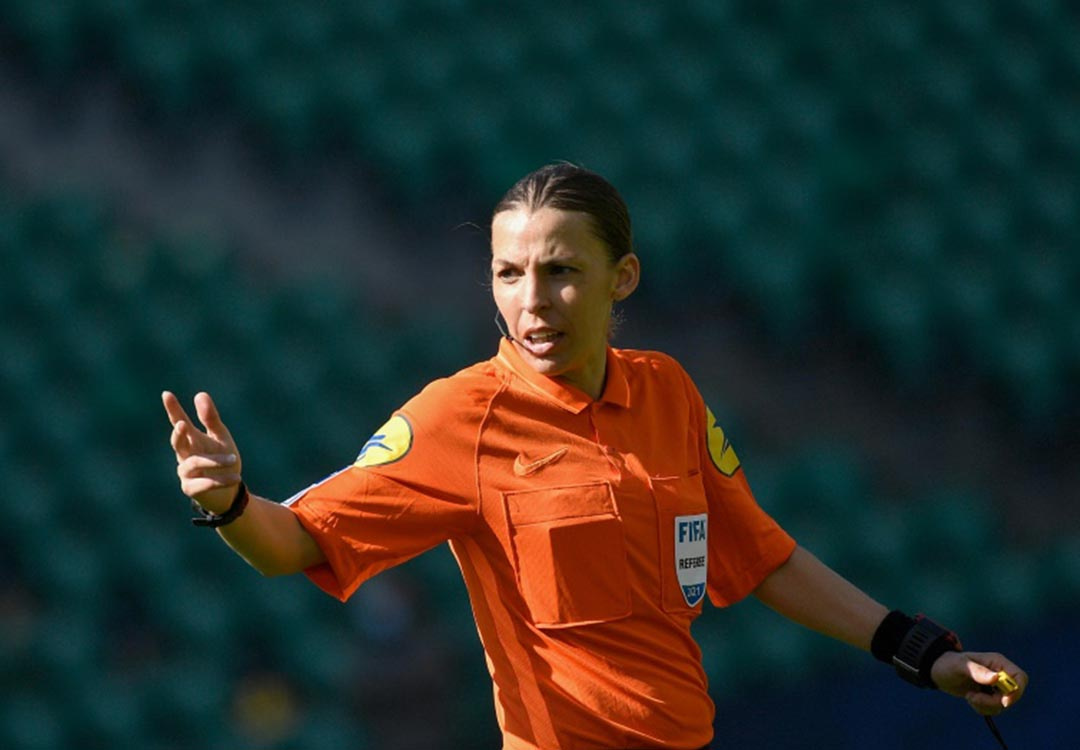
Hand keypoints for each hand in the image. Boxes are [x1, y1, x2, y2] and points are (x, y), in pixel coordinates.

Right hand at [162, 391, 242, 513]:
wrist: (230, 491)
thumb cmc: (223, 461)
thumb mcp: (221, 437)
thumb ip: (210, 418)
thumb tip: (200, 394)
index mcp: (192, 439)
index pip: (179, 421)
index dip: (173, 409)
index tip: (167, 394)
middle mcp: (185, 455)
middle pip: (177, 443)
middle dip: (179, 434)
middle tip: (182, 425)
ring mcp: (186, 473)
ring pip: (195, 463)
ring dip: (215, 461)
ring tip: (234, 459)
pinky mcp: (191, 489)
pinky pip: (204, 483)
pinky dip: (220, 480)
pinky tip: (236, 478)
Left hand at [931, 650, 1027, 715]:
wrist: (939, 672)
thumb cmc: (949, 664)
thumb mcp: (960, 666)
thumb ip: (977, 671)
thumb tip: (995, 678)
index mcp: (998, 662)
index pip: (1020, 678)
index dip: (1016, 691)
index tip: (1004, 702)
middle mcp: (1000, 674)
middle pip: (1013, 695)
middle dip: (995, 701)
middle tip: (974, 698)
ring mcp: (997, 685)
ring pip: (1003, 704)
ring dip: (986, 705)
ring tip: (969, 696)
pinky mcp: (991, 696)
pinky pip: (995, 709)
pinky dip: (982, 708)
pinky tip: (971, 698)